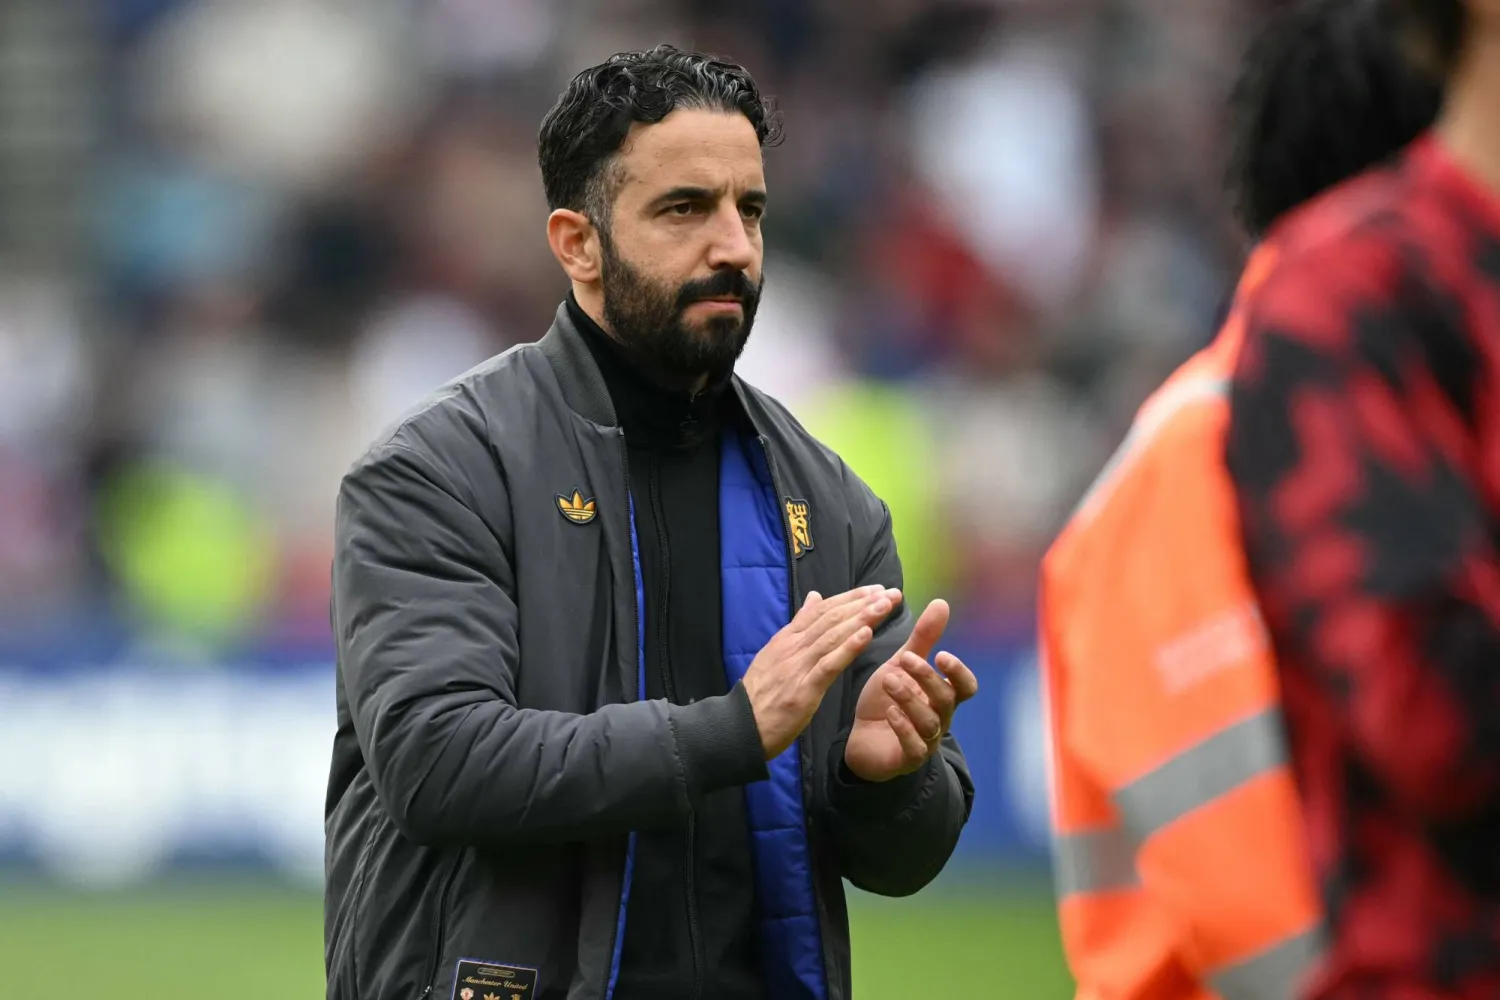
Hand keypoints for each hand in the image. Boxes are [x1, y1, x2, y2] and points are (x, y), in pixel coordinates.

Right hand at [743, 585, 903, 759]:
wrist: (741, 726)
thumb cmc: (761, 694)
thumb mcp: (776, 653)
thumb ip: (798, 626)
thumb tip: (815, 597)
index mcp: (787, 638)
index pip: (823, 610)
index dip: (850, 598)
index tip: (876, 589)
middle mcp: (793, 647)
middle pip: (832, 618)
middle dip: (863, 604)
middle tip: (890, 593)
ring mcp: (798, 666)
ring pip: (833, 636)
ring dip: (861, 619)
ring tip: (885, 606)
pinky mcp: (804, 688)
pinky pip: (829, 664)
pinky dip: (848, 647)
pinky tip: (867, 635)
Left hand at [844, 599, 979, 782]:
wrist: (861, 738)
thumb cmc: (887, 700)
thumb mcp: (901, 665)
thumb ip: (923, 639)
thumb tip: (942, 603)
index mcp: (941, 695)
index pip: (966, 687)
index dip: (959, 672)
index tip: (941, 654)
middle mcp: (939, 718)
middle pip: (946, 700)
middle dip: (927, 678)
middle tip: (905, 659)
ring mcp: (925, 740)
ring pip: (929, 723)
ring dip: (910, 699)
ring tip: (888, 680)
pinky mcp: (907, 759)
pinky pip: (914, 747)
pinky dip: (904, 728)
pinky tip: (890, 712)